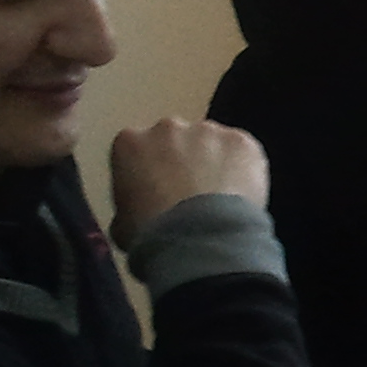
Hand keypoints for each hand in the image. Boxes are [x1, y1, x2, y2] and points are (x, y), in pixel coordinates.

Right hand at [109, 119, 268, 249]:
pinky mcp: (241, 140)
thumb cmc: (151, 234)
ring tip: (221, 198)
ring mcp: (207, 131)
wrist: (198, 238)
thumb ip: (128, 206)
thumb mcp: (121, 224)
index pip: (140, 150)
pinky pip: (243, 151)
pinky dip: (245, 169)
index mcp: (130, 143)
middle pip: (178, 140)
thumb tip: (136, 213)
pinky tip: (242, 194)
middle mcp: (167, 127)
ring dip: (216, 162)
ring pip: (213, 143)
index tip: (161, 191)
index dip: (152, 172)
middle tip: (194, 194)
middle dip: (185, 161)